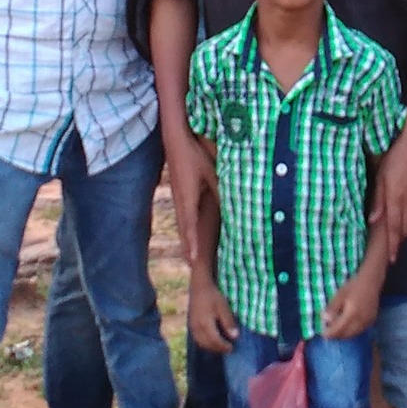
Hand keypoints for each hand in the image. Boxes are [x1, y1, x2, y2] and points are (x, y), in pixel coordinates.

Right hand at [168, 142, 219, 264]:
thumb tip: (231, 203)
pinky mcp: (180, 192)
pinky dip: (187, 229)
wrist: (174, 139)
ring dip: (186, 240)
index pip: (190, 225)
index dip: (192, 243)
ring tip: (190, 258)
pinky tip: (190, 234)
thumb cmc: (193, 154)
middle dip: (188, 248)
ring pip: (183, 223)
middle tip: (192, 268)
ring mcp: (178, 197)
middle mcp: (180, 200)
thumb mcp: (210, 171)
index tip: (193, 260)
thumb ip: (219, 187)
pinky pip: (184, 215)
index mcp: (187, 197)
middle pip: (184, 230)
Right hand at [189, 273, 238, 353]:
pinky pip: (197, 339)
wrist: (199, 287)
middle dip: (218, 349)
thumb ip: (228, 323)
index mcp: (205, 324)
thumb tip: (235, 337)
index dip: (224, 347)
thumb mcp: (223, 307)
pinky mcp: (191, 325)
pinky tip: (212, 340)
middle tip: (228, 349)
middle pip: (207, 344)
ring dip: (211, 347)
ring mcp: (192, 327)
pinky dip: (205, 342)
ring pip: (201, 343)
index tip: (232, 348)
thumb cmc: (213, 296)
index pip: (215, 341)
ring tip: (221, 345)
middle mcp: (197, 328)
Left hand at [322, 267, 383, 340]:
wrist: (371, 282)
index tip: (322, 333)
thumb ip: (332, 308)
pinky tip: (346, 326)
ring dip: (344, 335)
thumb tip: (325, 320)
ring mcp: (368, 322)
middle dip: (336, 335)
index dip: (330, 333)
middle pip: (346, 335)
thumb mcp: (339, 295)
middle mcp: (361, 321)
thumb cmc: (353, 286)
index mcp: (352, 314)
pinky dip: (351, 332)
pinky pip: (359, 331)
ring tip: (336, 329)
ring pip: (353, 334)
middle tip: (328, 332)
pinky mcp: (371, 321)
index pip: (339, 329)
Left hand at [368, 130, 406, 262]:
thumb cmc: (396, 155)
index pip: (393, 228)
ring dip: (405, 230)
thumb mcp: (381, 176)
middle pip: (405, 227)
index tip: (391, 260)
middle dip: (399, 240)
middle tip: (394, 252)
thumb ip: (378, 200)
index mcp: (396, 200)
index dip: (392, 245)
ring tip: (400, 239)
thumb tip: (373, 221)